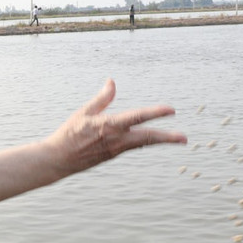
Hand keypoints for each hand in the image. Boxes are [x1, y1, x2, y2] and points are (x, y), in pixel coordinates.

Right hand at [45, 79, 186, 174]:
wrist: (58, 160)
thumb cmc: (69, 133)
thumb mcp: (84, 112)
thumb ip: (102, 98)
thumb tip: (112, 81)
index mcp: (108, 125)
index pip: (137, 117)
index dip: (155, 113)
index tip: (171, 110)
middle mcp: (116, 139)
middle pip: (147, 138)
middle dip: (167, 138)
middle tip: (184, 138)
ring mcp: (116, 150)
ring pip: (144, 144)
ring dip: (161, 140)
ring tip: (179, 139)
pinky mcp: (114, 156)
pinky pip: (134, 146)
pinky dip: (146, 141)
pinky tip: (154, 138)